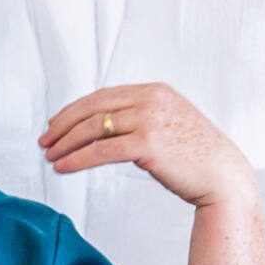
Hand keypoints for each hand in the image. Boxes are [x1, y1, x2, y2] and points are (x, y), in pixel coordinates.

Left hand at [41, 84, 260, 211]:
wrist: (220, 173)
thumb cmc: (191, 154)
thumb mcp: (164, 122)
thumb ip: (136, 117)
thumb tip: (97, 127)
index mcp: (153, 91)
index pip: (101, 96)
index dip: (72, 111)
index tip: (53, 125)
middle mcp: (151, 99)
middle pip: (91, 109)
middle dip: (62, 126)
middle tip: (45, 142)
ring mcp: (150, 119)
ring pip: (92, 129)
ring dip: (65, 144)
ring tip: (50, 157)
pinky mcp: (147, 143)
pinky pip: (99, 150)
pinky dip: (76, 159)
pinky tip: (63, 167)